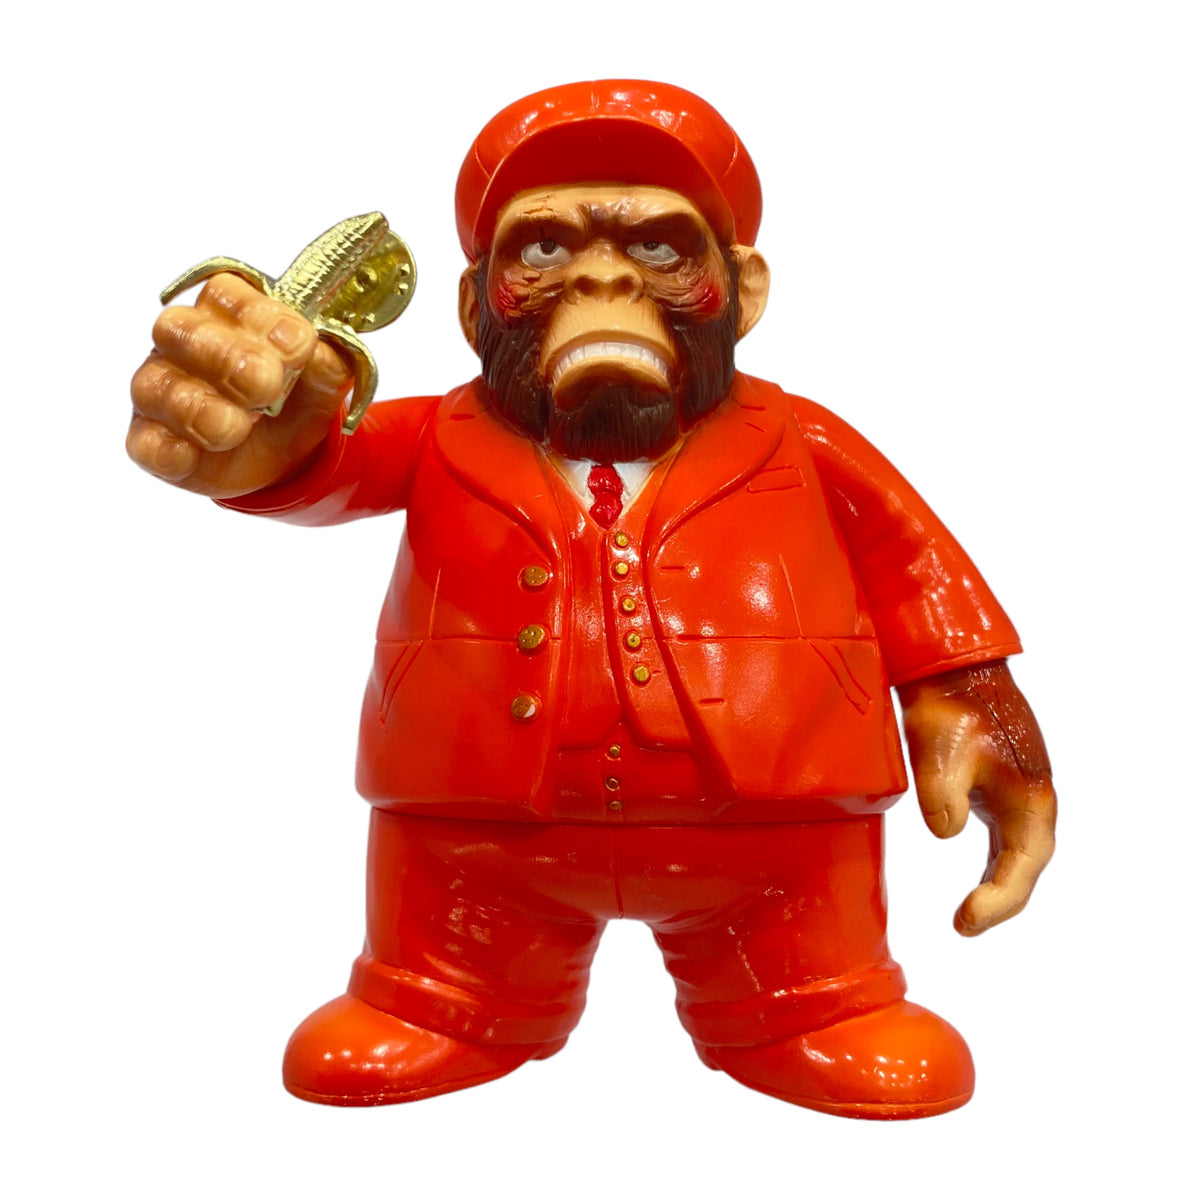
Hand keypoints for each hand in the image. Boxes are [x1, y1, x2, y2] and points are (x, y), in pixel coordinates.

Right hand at [128, 273, 351, 497]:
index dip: (260, 316)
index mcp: (228, 314)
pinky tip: (191, 454)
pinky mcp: (151, 439)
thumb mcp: (322, 385)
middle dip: (226, 357)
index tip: (298, 344)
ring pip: (157, 385)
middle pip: (182, 331)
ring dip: (199, 408)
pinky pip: (146, 441)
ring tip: (236, 428)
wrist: (281, 461)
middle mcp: (185, 344)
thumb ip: (328, 368)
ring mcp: (161, 390)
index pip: (228, 294)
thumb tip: (324, 356)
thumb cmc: (292, 403)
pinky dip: (168, 448)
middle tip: (266, 384)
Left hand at [898, 660, 1055, 936]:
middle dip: (1000, 903)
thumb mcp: (939, 755)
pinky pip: (1006, 839)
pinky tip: (980, 884)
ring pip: (1018, 855)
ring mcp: (1019, 793)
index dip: (996, 901)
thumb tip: (946, 832)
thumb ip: (942, 799)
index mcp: (1029, 798)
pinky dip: (996, 866)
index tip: (964, 921)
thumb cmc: (948, 709)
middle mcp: (1033, 800)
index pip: (1021, 867)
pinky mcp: (1001, 787)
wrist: (953, 670)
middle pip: (1025, 868)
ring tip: (968, 917)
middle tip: (963, 926)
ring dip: (1000, 887)